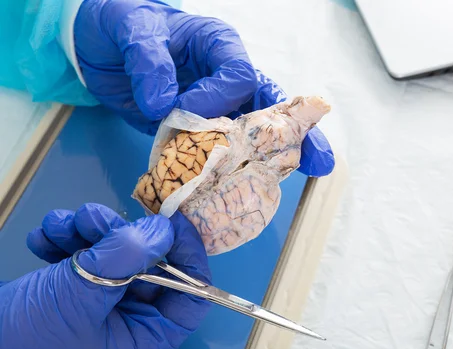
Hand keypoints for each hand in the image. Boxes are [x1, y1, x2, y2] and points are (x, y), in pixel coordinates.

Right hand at [0, 204, 210, 348]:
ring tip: (61, 225)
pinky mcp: (74, 293)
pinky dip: (66, 243)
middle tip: (92, 217)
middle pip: (149, 265)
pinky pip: (84, 259)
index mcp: (145, 341)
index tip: (171, 219)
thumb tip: (164, 229)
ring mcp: (101, 306)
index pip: (191, 296)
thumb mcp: (81, 295)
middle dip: (119, 235)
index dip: (188, 256)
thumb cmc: (25, 338)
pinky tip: (44, 240)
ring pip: (114, 255)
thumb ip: (126, 257)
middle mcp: (130, 324)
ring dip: (88, 233)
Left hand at [74, 0, 334, 176]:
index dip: (220, 97)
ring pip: (254, 133)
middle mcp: (226, 78)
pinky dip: (232, 170)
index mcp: (219, 46)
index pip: (240, 76)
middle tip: (319, 160)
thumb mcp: (131, 30)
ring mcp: (216, 107)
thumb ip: (147, 61)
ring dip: (273, 157)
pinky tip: (249, 189)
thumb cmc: (123, 24)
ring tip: (299, 179)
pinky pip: (222, 151)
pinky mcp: (200, 131)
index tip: (184, 110)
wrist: (102, 47)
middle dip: (296, 133)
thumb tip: (163, 102)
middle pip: (270, 106)